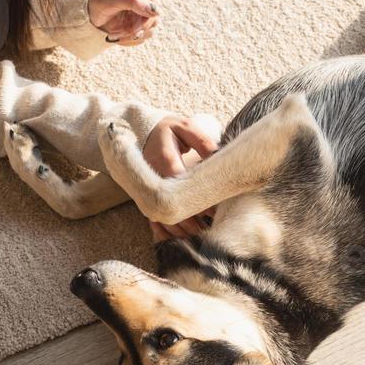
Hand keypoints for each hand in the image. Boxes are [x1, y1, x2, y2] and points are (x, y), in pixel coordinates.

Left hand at [88, 0, 160, 46]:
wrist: (84, 16)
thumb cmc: (94, 2)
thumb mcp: (109, 0)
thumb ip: (132, 1)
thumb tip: (156, 10)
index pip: (154, 3)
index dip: (148, 17)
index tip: (135, 27)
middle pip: (154, 19)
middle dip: (138, 28)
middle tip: (124, 33)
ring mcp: (140, 14)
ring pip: (149, 31)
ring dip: (132, 36)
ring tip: (115, 34)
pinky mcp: (136, 26)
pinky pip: (141, 38)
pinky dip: (129, 40)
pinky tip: (116, 36)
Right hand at [143, 116, 218, 238]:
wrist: (145, 132)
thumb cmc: (171, 130)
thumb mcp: (187, 128)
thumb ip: (203, 142)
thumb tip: (218, 158)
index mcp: (162, 157)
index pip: (179, 183)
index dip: (195, 199)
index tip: (212, 212)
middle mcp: (150, 174)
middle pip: (167, 204)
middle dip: (186, 220)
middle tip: (205, 230)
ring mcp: (145, 186)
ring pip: (159, 214)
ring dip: (176, 228)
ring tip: (196, 236)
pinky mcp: (145, 194)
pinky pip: (152, 215)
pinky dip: (163, 229)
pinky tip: (177, 236)